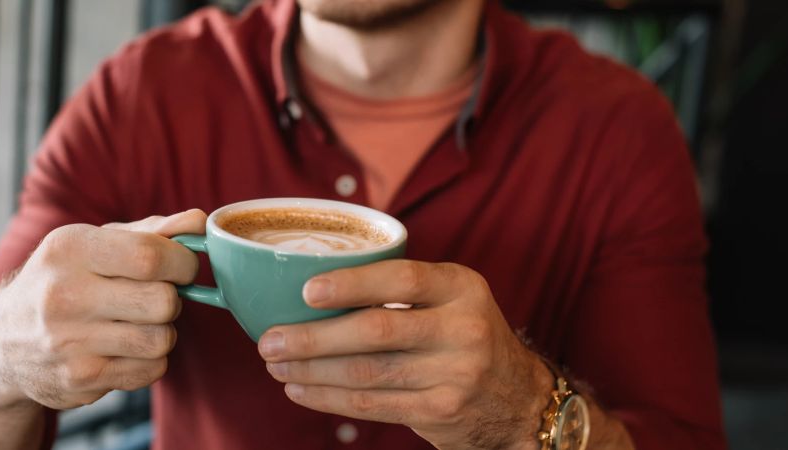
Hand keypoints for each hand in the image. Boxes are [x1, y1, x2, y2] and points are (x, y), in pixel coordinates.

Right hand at [0, 210, 204, 409]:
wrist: (3, 343)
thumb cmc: (66, 280)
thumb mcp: (97, 243)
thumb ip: (153, 231)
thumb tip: (200, 221)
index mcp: (69, 249)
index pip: (150, 256)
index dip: (182, 263)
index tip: (181, 266)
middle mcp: (63, 295)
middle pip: (164, 301)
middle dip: (172, 298)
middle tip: (154, 295)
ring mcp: (69, 342)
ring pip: (162, 339)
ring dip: (162, 331)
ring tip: (137, 322)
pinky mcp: (80, 379)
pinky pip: (152, 370)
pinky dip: (150, 359)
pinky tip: (123, 347)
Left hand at [258, 260, 553, 449]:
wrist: (519, 398)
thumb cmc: (465, 335)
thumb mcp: (452, 299)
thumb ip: (402, 291)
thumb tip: (313, 289)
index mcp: (461, 287)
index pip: (401, 278)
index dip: (351, 284)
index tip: (306, 292)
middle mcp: (462, 328)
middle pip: (375, 331)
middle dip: (313, 337)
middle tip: (268, 340)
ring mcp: (454, 374)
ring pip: (366, 372)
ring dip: (312, 371)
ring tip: (275, 364)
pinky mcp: (440, 412)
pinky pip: (371, 406)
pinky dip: (328, 398)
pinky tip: (300, 389)